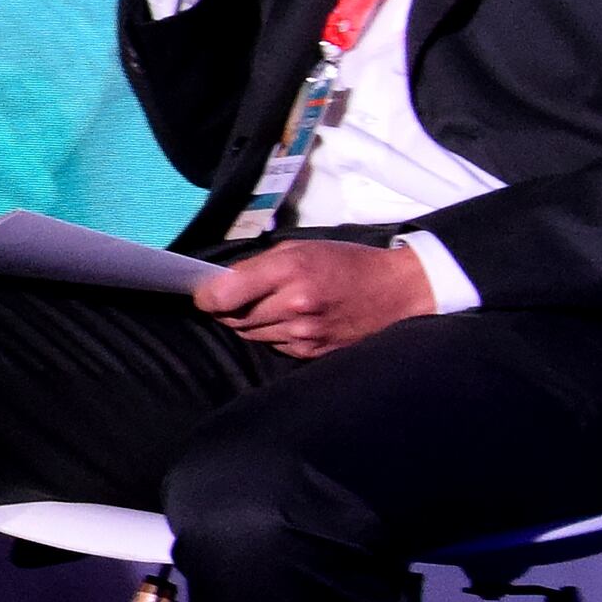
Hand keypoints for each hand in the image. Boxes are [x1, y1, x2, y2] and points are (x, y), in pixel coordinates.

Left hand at [190, 237, 434, 359]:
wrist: (397, 292)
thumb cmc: (346, 263)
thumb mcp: (302, 248)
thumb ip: (260, 265)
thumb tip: (222, 282)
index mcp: (290, 272)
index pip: (225, 294)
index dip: (206, 297)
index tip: (204, 294)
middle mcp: (295, 306)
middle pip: (234, 318)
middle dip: (227, 309)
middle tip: (234, 298)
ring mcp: (305, 334)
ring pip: (251, 335)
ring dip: (249, 323)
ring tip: (266, 307)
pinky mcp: (314, 352)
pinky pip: (275, 346)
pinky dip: (273, 335)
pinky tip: (288, 321)